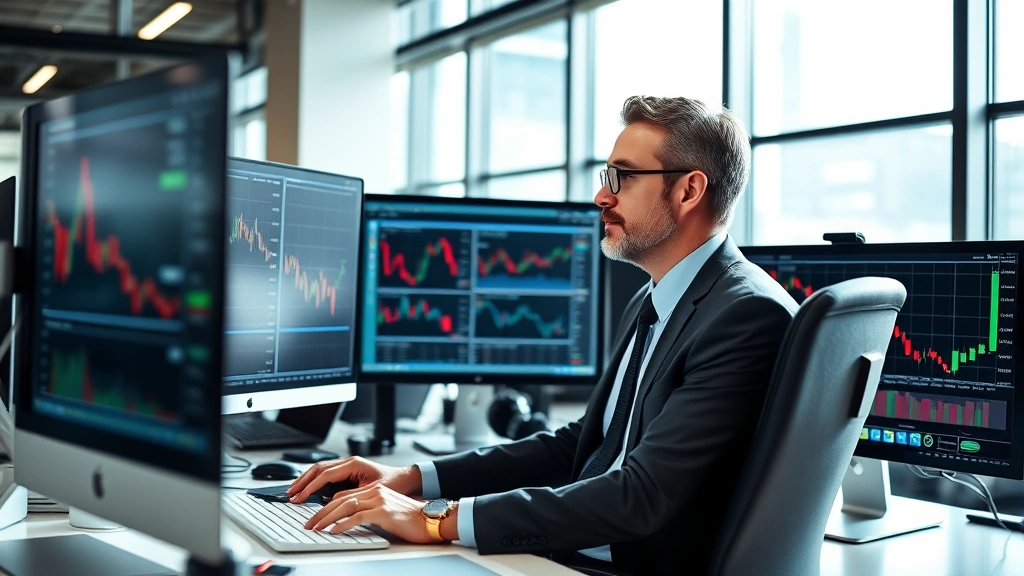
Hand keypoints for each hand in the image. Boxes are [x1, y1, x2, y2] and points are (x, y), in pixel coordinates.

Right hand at [286, 456, 421, 503]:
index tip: (299, 497)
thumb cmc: (394, 483)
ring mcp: (348, 466)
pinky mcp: (348, 473)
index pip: (325, 475)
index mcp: (354, 464)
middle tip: (290, 494)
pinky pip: (326, 475)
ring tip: (293, 491)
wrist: (406, 479)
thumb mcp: (373, 492)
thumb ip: (352, 495)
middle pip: (318, 469)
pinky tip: (307, 489)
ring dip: (306, 480)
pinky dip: (314, 481)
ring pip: (320, 470)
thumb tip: (332, 500)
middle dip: (302, 481)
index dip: (310, 486)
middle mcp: (349, 462)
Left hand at [304, 484, 448, 543]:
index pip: (343, 495)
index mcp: (375, 490)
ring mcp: (380, 500)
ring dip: (326, 518)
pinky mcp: (384, 512)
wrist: (432, 519)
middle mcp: (376, 492)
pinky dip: (342, 524)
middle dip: (320, 512)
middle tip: (308, 523)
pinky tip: (334, 531)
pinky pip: (357, 517)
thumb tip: (350, 521)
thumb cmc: (413, 519)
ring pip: (345, 506)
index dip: (326, 506)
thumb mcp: (387, 512)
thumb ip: (370, 512)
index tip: (315, 517)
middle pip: (340, 499)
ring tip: (315, 528)